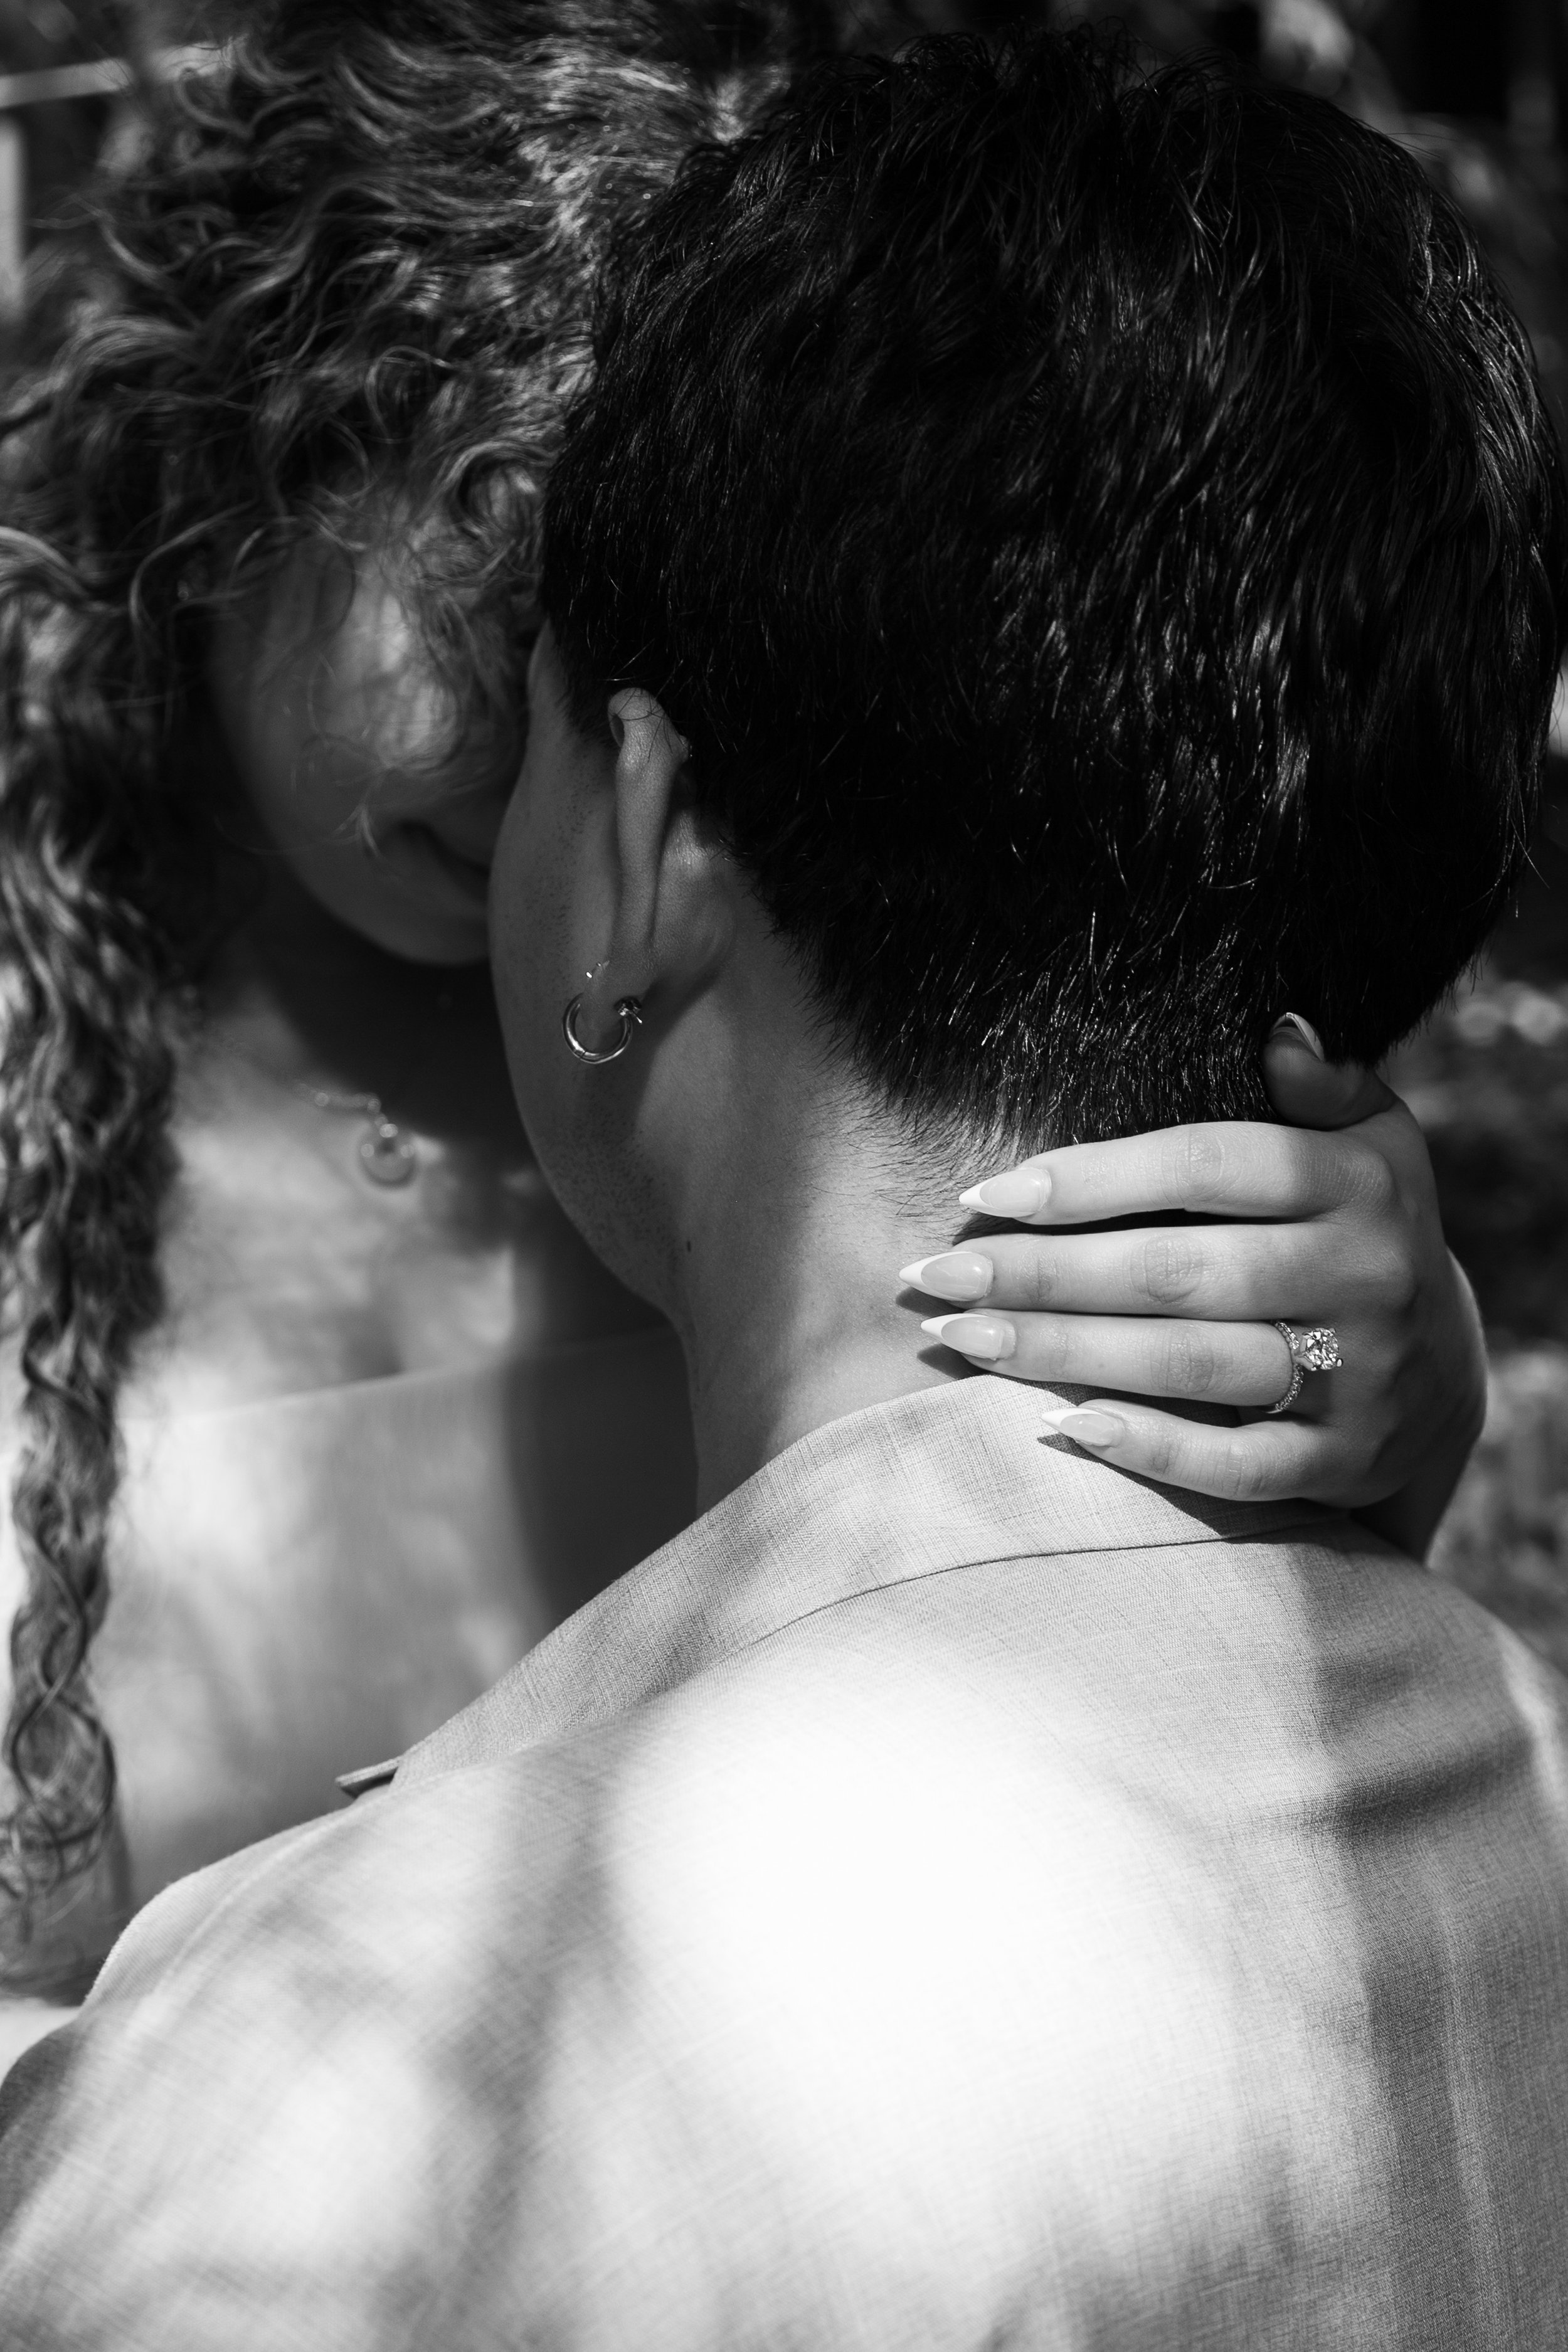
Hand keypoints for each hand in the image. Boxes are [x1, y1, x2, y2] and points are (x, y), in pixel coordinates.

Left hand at [904, 1019, 1485, 1554]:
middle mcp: (1366, 1278)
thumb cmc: (1356, 1224)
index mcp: (1359, 1184)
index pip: (1205, 1167)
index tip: (989, 1192)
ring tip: (965, 1336)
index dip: (1091, 1179)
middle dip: (1044, 1273)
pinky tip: (1061, 1426)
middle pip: (1178, 1272)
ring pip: (1191, 1364)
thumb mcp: (1368, 1138)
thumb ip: (1323, 1083)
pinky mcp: (1343, 1461)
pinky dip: (1149, 1449)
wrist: (1440, 1361)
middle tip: (938, 1273)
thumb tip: (1281, 1029)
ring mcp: (1360, 1377)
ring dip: (1065, 1352)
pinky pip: (1236, 1465)